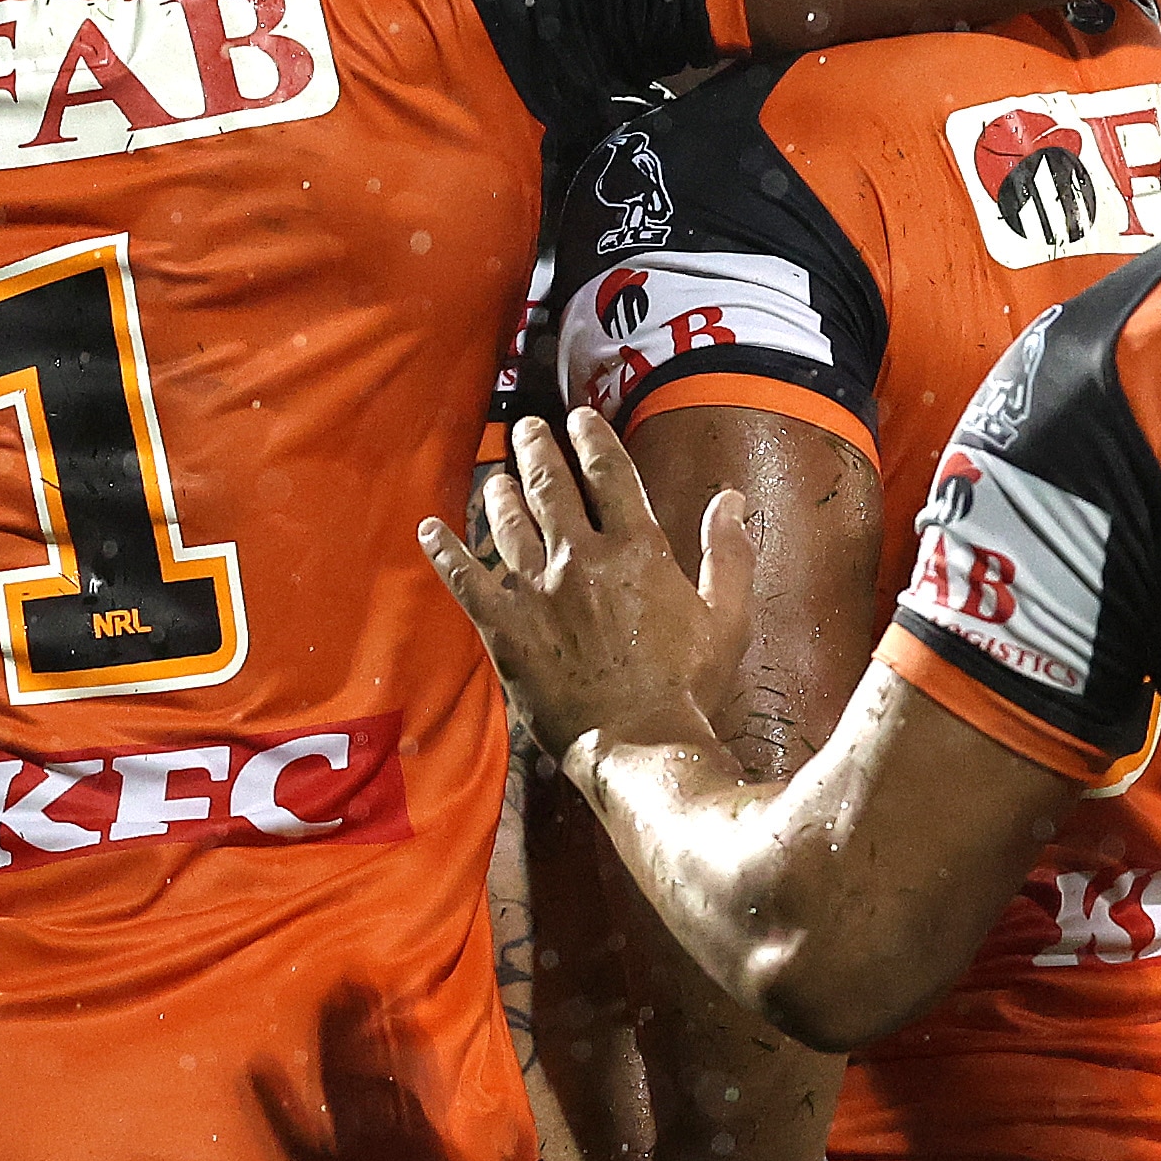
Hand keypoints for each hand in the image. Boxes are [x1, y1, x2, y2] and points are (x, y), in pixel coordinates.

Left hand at [419, 410, 755, 757]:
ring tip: (495, 475)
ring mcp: (536, 591)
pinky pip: (464, 579)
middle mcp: (580, 557)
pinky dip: (444, 550)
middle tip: (527, 428)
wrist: (639, 742)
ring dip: (498, 492)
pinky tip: (428, 529)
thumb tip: (732, 498)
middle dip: (535, 447)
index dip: (592, 439)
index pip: (609, 474)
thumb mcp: (727, 618)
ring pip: (507, 522)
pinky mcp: (504, 627)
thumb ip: (728, 553)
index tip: (580, 418)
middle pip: (549, 484)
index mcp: (636, 550)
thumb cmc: (688, 686)